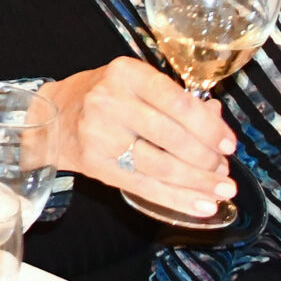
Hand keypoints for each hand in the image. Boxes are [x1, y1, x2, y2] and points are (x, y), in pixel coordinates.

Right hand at [40, 57, 235, 222]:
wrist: (52, 118)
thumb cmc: (103, 97)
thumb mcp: (136, 84)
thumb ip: (176, 99)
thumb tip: (217, 119)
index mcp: (126, 74)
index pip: (177, 101)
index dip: (209, 127)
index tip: (229, 144)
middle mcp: (110, 101)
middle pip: (172, 137)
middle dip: (207, 158)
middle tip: (225, 170)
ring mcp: (100, 135)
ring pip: (161, 165)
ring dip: (198, 182)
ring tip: (221, 190)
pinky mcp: (96, 165)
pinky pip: (145, 187)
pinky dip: (178, 200)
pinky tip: (202, 205)